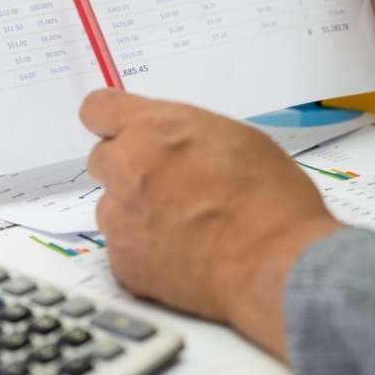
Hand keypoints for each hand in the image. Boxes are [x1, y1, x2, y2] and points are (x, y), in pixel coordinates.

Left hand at [81, 90, 341, 359]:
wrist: (276, 265)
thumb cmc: (270, 203)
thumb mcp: (234, 137)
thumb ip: (180, 133)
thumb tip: (162, 139)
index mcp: (154, 129)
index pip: (97, 109)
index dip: (108, 122)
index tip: (116, 132)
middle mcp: (127, 167)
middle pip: (102, 159)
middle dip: (127, 170)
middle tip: (167, 187)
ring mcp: (118, 216)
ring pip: (112, 207)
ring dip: (136, 213)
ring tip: (184, 227)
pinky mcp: (120, 259)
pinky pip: (121, 248)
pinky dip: (144, 251)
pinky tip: (182, 254)